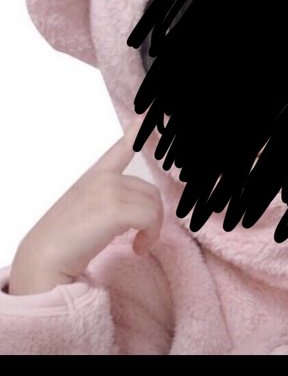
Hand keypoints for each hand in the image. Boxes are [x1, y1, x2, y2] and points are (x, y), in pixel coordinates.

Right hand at [9, 117, 162, 294]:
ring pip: (153, 206)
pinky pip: (151, 218)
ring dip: (153, 229)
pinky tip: (138, 248)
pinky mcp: (115, 208)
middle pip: (150, 192)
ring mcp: (109, 190)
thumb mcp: (86, 210)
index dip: (135, 134)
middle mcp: (103, 178)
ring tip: (139, 244)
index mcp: (95, 176)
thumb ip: (109, 202)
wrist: (45, 255)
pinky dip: (150, 236)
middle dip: (153, 216)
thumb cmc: (64, 240)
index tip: (144, 120)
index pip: (118, 150)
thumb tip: (139, 214)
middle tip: (141, 238)